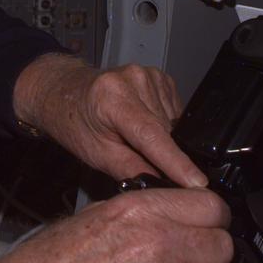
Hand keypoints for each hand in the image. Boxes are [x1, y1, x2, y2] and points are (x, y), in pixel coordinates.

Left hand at [13, 54, 204, 187]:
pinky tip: (143, 124)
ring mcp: (149, 74)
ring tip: (134, 137)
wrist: (65, 90)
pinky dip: (164, 125)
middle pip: (167, 132)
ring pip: (173, 124)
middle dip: (164, 155)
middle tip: (139, 159)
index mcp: (113, 98)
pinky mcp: (160, 76)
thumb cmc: (75, 122)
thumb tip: (163, 188)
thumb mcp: (96, 154)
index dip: (177, 163)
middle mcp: (134, 79)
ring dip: (163, 138)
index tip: (197, 183)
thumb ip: (131, 170)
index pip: (153, 136)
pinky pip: (174, 112)